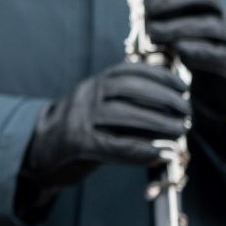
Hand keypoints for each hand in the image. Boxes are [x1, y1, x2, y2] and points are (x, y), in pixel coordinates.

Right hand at [19, 62, 187, 214]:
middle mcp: (86, 95)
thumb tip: (170, 108)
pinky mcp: (76, 143)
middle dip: (164, 99)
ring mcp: (79, 118)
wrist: (38, 152)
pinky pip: (112, 145)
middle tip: (187, 111)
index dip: (159, 76)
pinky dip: (139, 149)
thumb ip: (126, 105)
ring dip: (157, 123)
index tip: (183, 87)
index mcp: (94, 84)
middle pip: (130, 90)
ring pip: (123, 115)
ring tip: (180, 131)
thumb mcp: (99, 110)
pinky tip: (159, 153)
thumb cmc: (79, 132)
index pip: (129, 71)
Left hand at [143, 0, 225, 135]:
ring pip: (209, 25)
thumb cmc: (193, 44)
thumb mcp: (178, 23)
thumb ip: (161, 7)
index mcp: (209, 2)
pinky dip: (195, 50)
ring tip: (152, 33)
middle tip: (146, 10)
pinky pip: (216, 53)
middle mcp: (221, 15)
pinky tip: (176, 50)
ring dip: (177, 26)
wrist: (224, 78)